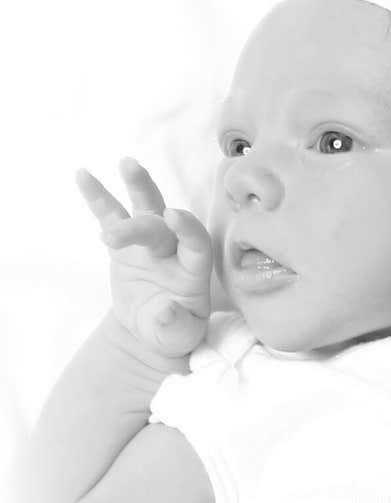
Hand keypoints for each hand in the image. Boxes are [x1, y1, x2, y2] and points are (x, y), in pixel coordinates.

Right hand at [75, 157, 212, 357]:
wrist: (152, 331)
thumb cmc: (173, 334)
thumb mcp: (179, 338)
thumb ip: (176, 327)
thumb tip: (166, 311)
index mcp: (194, 270)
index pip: (196, 243)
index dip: (187, 228)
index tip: (172, 216)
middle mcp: (174, 250)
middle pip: (161, 227)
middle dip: (139, 226)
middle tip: (114, 234)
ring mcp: (150, 243)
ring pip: (145, 208)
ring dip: (138, 185)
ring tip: (126, 163)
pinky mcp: (124, 243)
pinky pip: (110, 215)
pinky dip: (97, 196)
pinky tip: (82, 175)